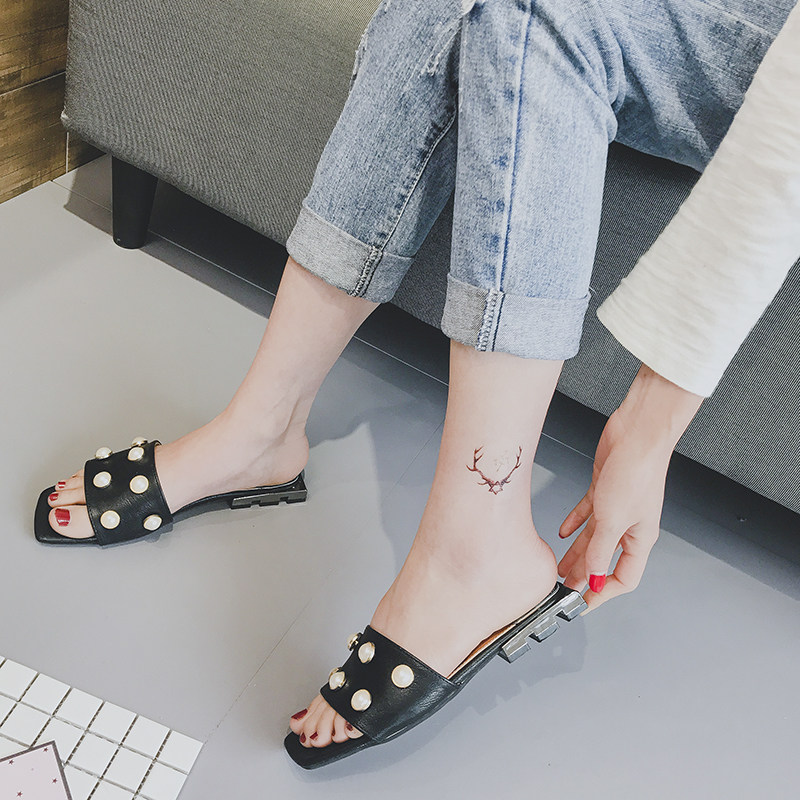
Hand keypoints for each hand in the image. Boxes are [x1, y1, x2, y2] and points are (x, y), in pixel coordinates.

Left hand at [557, 365, 702, 612]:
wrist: (637, 433)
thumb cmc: (637, 471)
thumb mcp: (613, 518)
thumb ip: (600, 549)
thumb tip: (592, 576)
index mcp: (640, 538)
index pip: (623, 577)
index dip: (602, 591)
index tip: (583, 602)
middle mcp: (629, 525)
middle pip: (604, 559)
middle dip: (583, 574)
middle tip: (562, 587)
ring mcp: (616, 508)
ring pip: (592, 538)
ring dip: (575, 552)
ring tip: (558, 567)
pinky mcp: (604, 490)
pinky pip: (587, 513)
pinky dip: (574, 523)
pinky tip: (562, 532)